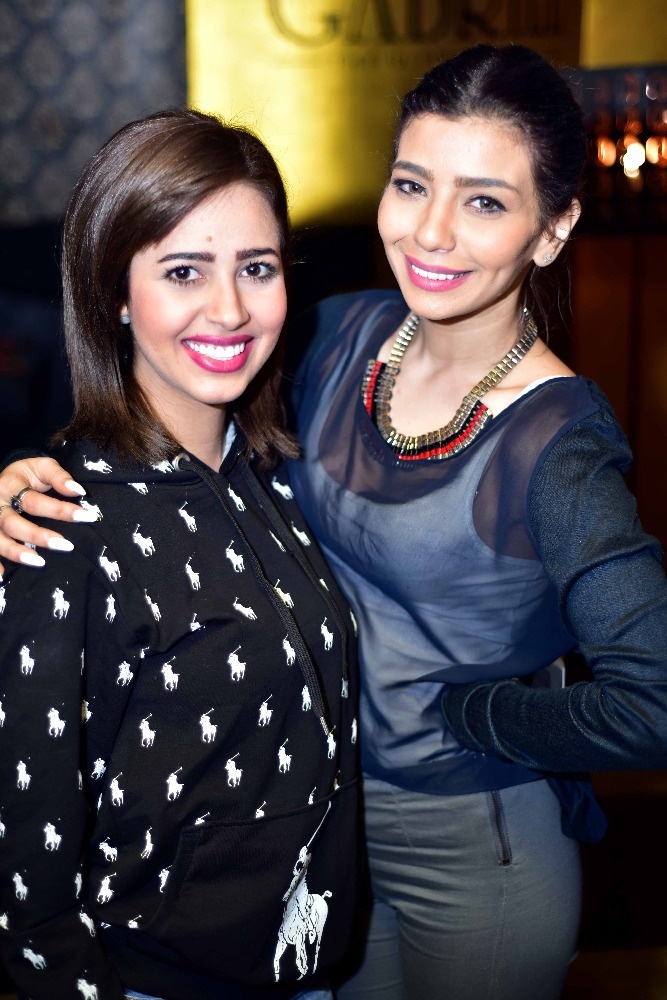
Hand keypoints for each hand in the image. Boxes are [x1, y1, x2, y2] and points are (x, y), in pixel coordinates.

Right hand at [0, 458, 96, 574]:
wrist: (3, 478)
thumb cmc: (26, 474)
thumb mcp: (42, 466)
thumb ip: (59, 476)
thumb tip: (78, 491)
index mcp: (10, 485)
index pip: (35, 501)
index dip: (60, 510)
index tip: (86, 517)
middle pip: (13, 523)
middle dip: (39, 536)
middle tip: (66, 546)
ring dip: (16, 552)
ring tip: (38, 562)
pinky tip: (2, 576)